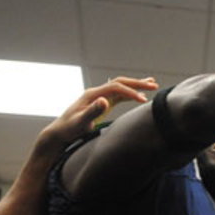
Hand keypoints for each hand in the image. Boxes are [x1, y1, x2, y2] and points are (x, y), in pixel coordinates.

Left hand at [38, 76, 156, 149]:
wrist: (60, 132)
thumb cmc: (69, 128)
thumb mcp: (80, 122)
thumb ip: (92, 111)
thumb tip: (105, 101)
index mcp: (93, 94)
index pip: (116, 87)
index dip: (130, 92)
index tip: (143, 100)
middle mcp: (97, 93)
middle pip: (120, 83)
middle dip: (138, 83)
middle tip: (154, 85)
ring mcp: (100, 97)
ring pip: (121, 87)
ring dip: (136, 85)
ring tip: (153, 83)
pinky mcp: (102, 104)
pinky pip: (119, 95)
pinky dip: (131, 93)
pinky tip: (140, 95)